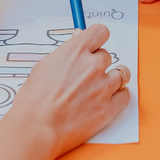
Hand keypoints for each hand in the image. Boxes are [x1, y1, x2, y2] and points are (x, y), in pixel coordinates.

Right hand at [6, 24, 130, 158]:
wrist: (37, 127)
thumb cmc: (34, 100)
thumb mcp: (44, 66)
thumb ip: (66, 53)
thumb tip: (77, 42)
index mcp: (76, 50)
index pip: (100, 32)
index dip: (98, 39)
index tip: (95, 45)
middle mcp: (93, 65)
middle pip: (107, 55)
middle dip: (98, 64)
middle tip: (87, 75)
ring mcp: (103, 86)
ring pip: (122, 73)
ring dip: (112, 78)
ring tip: (100, 87)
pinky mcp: (109, 108)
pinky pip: (125, 96)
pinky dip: (118, 96)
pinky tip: (107, 99)